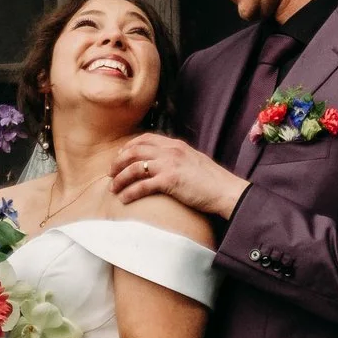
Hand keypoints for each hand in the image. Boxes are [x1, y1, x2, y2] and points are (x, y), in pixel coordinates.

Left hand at [109, 133, 248, 226]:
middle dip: (118, 162)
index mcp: (176, 144)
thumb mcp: (193, 161)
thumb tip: (162, 164)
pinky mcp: (169, 181)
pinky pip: (142, 185)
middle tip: (111, 174)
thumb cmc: (212, 180)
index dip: (128, 147)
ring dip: (120, 178)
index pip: (145, 139)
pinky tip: (124, 199)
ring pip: (134, 167)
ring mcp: (169, 165)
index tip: (120, 157)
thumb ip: (177, 158)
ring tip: (113, 188)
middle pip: (134, 151)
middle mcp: (170, 151)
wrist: (225, 190)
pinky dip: (130, 192)